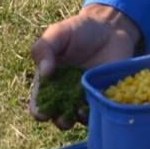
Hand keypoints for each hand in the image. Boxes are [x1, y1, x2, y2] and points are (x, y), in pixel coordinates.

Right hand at [29, 6, 141, 128]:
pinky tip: (98, 105)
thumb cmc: (79, 30)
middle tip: (64, 117)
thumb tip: (44, 72)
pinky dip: (100, 113)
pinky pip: (101, 111)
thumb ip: (44, 49)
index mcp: (50, 82)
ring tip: (82, 111)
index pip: (39, 104)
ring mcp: (87, 97)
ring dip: (80, 119)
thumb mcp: (57, 33)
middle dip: (60, 121)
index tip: (42, 112)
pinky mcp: (106, 96)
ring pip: (80, 118)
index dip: (39, 112)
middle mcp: (66, 94)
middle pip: (59, 117)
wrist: (110, 27)